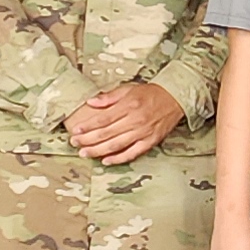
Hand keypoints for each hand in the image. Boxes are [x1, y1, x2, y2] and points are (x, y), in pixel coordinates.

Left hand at [65, 80, 184, 164]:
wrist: (175, 98)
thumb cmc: (150, 93)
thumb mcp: (129, 89)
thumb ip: (109, 97)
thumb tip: (91, 102)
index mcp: (128, 106)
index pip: (103, 119)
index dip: (88, 126)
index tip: (76, 131)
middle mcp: (135, 120)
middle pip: (106, 134)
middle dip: (88, 140)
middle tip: (75, 143)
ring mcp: (143, 132)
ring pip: (116, 145)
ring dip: (98, 150)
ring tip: (85, 153)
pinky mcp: (150, 141)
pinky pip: (132, 153)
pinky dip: (118, 158)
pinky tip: (106, 161)